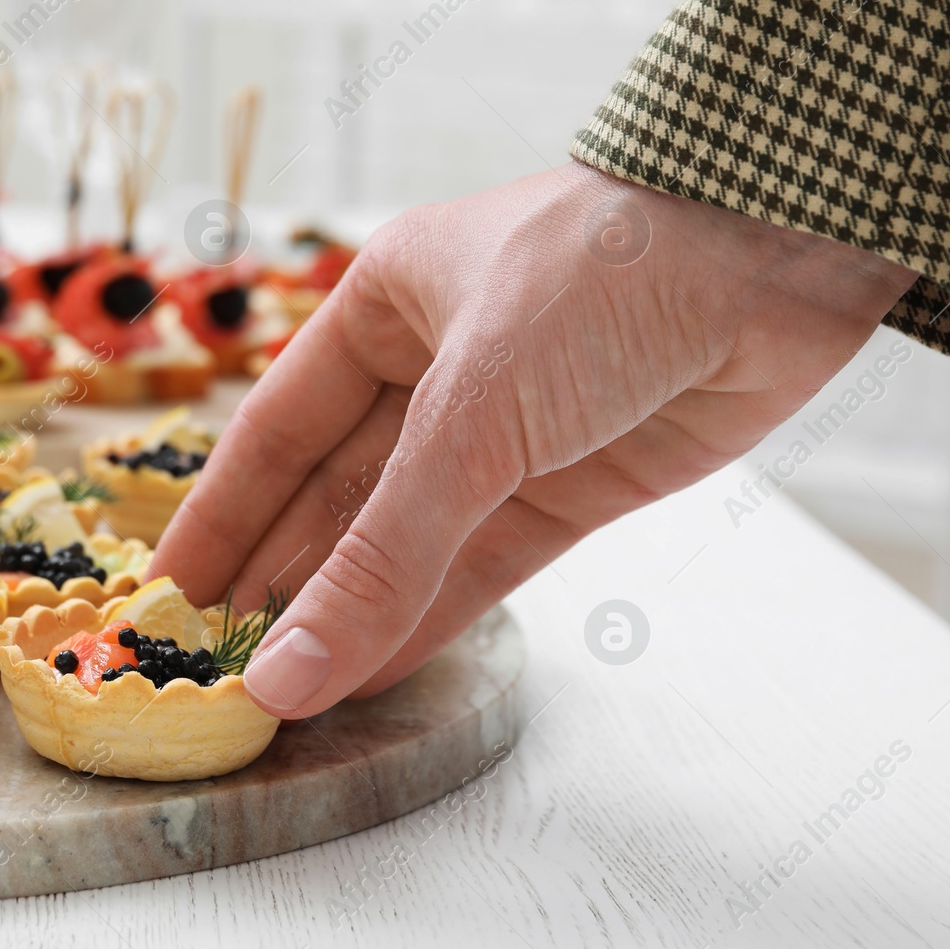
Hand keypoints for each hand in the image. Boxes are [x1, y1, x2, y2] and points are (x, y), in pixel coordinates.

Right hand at [149, 161, 917, 717]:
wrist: (780, 254)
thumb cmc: (604, 275)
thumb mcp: (472, 410)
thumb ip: (382, 552)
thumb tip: (289, 669)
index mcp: (387, 304)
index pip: (277, 429)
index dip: (222, 516)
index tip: (169, 596)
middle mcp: (440, 367)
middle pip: (338, 496)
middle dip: (285, 582)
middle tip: (222, 669)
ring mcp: (512, 430)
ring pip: (411, 540)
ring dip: (353, 616)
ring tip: (287, 694)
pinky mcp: (579, 481)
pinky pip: (486, 563)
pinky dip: (434, 618)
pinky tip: (374, 672)